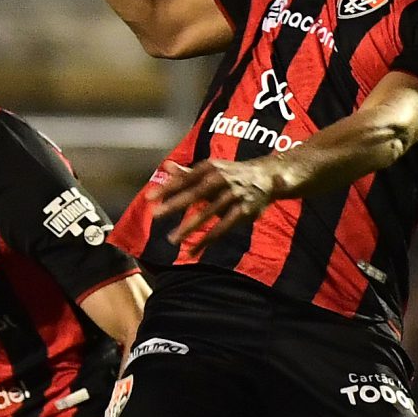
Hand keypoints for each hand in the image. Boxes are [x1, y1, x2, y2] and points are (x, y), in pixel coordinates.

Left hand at [148, 157, 285, 248]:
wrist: (268, 176)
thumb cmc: (231, 174)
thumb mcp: (211, 170)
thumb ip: (187, 173)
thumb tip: (165, 166)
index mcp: (211, 168)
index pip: (186, 179)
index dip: (168, 188)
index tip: (150, 198)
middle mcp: (222, 180)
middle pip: (196, 193)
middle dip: (176, 204)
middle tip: (155, 215)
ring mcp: (234, 195)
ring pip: (209, 213)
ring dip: (190, 227)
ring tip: (171, 239)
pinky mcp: (244, 211)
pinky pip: (223, 228)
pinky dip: (208, 240)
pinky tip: (193, 250)